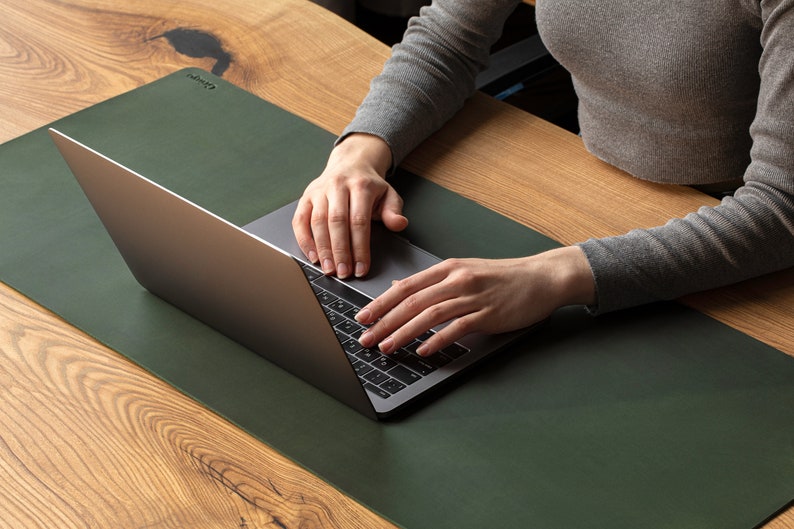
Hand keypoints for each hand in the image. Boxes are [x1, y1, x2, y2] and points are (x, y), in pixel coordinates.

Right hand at [292, 133, 408, 277]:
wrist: (350, 164)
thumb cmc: (369, 185)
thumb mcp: (389, 194)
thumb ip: (393, 211)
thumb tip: (399, 224)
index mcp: (361, 186)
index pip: (359, 221)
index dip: (360, 247)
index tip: (361, 268)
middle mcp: (338, 186)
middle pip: (337, 222)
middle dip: (340, 251)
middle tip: (343, 272)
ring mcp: (319, 191)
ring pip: (317, 222)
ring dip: (323, 249)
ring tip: (329, 269)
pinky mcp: (306, 197)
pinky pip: (300, 220)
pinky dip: (304, 240)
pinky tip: (313, 256)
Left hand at [356, 247, 595, 355]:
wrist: (541, 277)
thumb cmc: (502, 277)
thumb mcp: (463, 271)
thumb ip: (432, 282)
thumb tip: (400, 288)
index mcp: (447, 268)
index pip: (406, 286)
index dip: (381, 303)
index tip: (362, 317)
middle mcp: (457, 279)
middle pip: (412, 302)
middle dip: (385, 322)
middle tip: (366, 338)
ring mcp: (472, 296)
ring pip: (430, 315)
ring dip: (404, 332)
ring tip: (387, 347)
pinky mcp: (488, 314)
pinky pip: (458, 328)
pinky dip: (438, 340)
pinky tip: (424, 350)